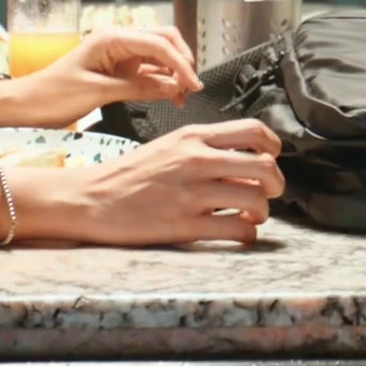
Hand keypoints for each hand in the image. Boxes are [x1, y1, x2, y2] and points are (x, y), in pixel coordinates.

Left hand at [7, 24, 199, 126]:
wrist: (26, 105)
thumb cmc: (52, 95)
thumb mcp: (98, 92)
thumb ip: (139, 88)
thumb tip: (171, 87)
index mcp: (111, 38)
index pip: (158, 44)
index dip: (180, 64)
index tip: (192, 85)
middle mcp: (117, 40)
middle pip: (164, 41)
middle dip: (181, 62)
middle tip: (190, 88)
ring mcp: (118, 54)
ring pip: (159, 56)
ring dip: (173, 73)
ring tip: (180, 97)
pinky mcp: (118, 69)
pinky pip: (147, 70)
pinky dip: (161, 81)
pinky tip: (168, 95)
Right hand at [27, 121, 285, 244]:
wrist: (89, 198)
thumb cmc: (127, 175)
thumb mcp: (167, 146)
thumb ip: (203, 148)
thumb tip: (241, 160)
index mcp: (193, 137)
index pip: (254, 131)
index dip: (274, 147)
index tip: (272, 160)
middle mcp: (197, 160)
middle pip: (265, 166)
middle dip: (276, 184)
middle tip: (268, 194)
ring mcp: (192, 193)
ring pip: (256, 200)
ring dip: (262, 212)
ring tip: (250, 217)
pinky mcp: (186, 225)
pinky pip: (237, 229)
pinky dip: (246, 234)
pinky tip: (237, 233)